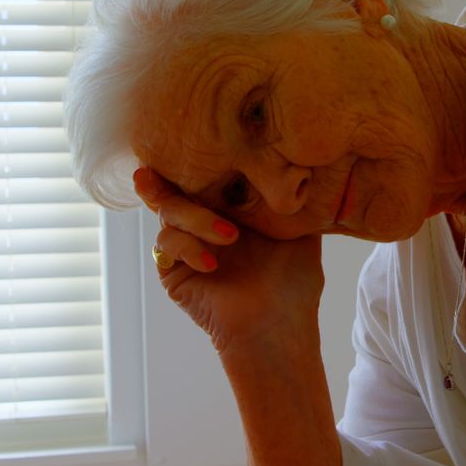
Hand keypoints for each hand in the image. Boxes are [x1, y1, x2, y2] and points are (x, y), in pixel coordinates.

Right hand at [134, 167, 324, 352]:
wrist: (280, 327)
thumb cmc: (295, 284)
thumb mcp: (301, 233)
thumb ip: (292, 200)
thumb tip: (302, 166)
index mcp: (229, 211)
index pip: (204, 178)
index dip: (195, 160)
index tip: (192, 138)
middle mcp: (203, 225)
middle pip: (174, 188)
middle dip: (167, 176)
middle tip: (163, 168)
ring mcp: (186, 248)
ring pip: (168, 212)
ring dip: (197, 218)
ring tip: (231, 237)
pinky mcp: (174, 273)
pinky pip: (166, 244)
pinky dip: (188, 246)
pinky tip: (215, 262)